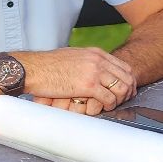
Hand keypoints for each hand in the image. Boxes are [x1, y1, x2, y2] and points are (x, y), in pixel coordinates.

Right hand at [17, 47, 136, 110]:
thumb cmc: (49, 64)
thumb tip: (95, 68)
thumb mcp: (74, 56)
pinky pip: (109, 98)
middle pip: (126, 77)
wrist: (34, 68)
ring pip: (121, 88)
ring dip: (120, 99)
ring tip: (112, 105)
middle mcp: (98, 61)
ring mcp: (94, 72)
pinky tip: (103, 108)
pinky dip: (109, 105)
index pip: (123, 67)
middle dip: (128, 91)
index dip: (128, 81)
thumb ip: (88, 61)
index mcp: (96, 53)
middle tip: (124, 101)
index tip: (126, 91)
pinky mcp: (88, 85)